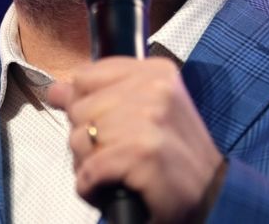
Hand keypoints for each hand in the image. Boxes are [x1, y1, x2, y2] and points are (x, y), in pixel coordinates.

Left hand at [46, 56, 224, 223]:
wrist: (212, 196)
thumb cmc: (176, 157)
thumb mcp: (144, 114)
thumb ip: (99, 97)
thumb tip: (56, 90)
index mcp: (156, 73)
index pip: (85, 76)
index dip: (86, 107)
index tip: (108, 124)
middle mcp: (155, 90)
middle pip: (79, 109)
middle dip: (88, 139)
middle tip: (119, 154)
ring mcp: (149, 120)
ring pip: (80, 140)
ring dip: (89, 165)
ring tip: (118, 172)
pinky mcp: (142, 153)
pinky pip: (89, 170)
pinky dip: (92, 187)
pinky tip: (111, 188)